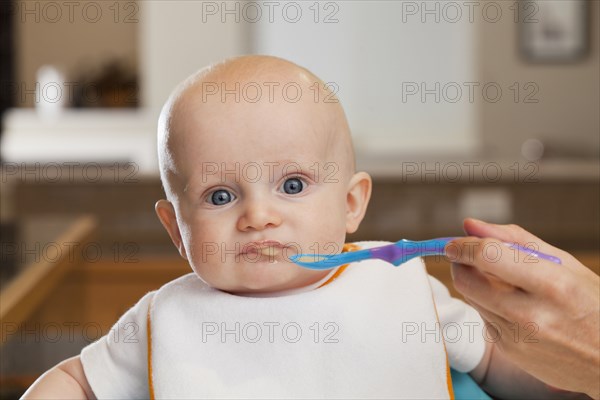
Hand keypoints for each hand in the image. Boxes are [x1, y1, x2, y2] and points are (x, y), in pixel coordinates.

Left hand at [446, 218, 599, 398]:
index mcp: (552, 285)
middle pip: (466, 281)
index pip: (487, 256)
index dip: (463, 246)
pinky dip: (490, 305)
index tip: (454, 243)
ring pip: (471, 298)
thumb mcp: (564, 263)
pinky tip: (517, 307)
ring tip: (506, 282)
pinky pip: (483, 317)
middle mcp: (531, 314)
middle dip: (460, 264)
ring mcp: (517, 337)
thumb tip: (470, 225)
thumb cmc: (591, 304)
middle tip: (468, 256)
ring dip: (476, 283)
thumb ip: (514, 239)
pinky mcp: (508, 351)